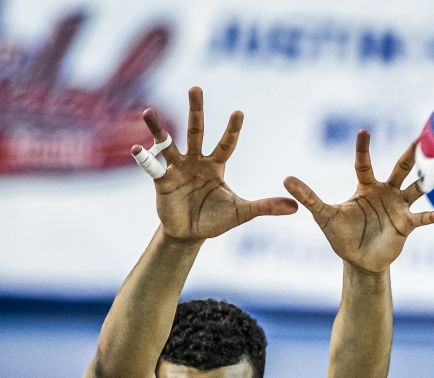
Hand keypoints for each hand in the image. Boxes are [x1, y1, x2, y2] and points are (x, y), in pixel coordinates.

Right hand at [137, 87, 296, 243]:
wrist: (190, 234)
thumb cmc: (216, 219)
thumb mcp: (242, 212)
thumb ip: (265, 207)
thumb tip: (295, 206)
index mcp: (216, 165)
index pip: (226, 144)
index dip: (232, 130)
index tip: (238, 112)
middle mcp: (196, 161)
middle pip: (196, 131)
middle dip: (196, 110)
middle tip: (195, 87)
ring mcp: (177, 169)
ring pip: (168, 143)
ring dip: (159, 129)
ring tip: (149, 112)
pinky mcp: (161, 181)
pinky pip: (151, 167)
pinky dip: (144, 158)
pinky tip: (137, 148)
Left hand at [284, 132, 433, 273]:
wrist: (359, 261)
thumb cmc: (342, 236)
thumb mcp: (324, 216)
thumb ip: (309, 197)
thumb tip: (286, 180)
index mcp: (366, 188)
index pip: (365, 164)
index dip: (364, 149)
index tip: (364, 131)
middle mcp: (386, 193)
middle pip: (400, 169)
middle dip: (410, 155)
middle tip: (421, 138)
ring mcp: (399, 208)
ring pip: (416, 189)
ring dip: (427, 180)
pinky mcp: (407, 225)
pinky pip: (422, 218)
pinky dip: (432, 215)